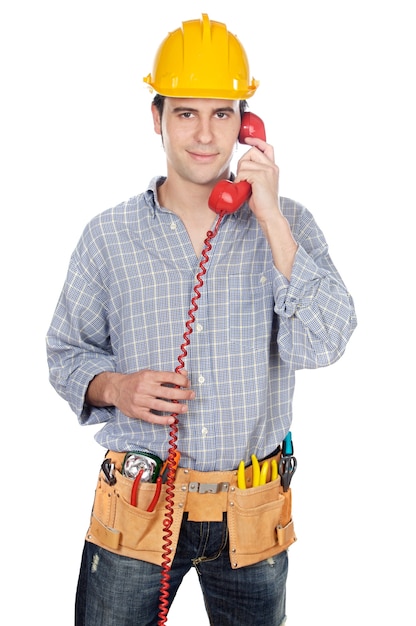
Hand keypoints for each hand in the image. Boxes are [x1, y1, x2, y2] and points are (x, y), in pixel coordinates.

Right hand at [86, 369, 194, 425]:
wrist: (116, 389)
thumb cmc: (136, 381)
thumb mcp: (149, 374)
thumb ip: (166, 375)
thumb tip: (184, 375)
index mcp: (148, 376)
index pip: (168, 377)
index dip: (181, 380)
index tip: (188, 383)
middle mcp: (144, 388)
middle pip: (167, 392)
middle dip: (182, 394)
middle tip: (192, 395)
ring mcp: (140, 401)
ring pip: (161, 406)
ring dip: (175, 408)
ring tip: (185, 408)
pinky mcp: (137, 412)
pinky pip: (152, 417)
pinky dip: (162, 420)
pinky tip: (172, 420)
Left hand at [236, 136, 297, 279]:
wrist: (269, 215)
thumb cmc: (262, 203)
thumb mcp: (259, 184)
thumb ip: (255, 173)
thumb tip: (242, 168)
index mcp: (273, 167)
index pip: (267, 147)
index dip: (256, 141)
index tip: (247, 140)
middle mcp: (272, 166)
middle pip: (251, 152)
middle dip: (242, 163)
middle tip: (244, 179)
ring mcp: (267, 170)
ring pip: (245, 163)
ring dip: (240, 175)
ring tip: (245, 186)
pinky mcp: (261, 176)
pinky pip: (243, 172)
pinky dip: (240, 181)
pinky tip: (245, 189)